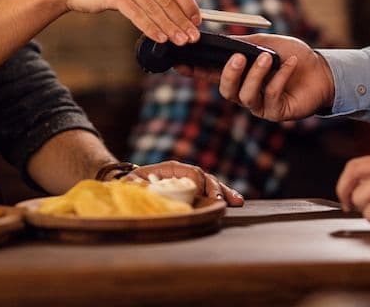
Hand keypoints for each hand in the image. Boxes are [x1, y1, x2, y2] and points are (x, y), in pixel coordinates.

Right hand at [50, 0, 200, 43]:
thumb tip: (177, 8)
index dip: (188, 3)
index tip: (198, 20)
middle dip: (182, 20)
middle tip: (193, 36)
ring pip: (154, 8)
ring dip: (170, 27)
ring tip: (180, 41)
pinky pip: (137, 14)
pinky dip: (151, 28)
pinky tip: (160, 38)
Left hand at [126, 160, 243, 205]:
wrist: (134, 184)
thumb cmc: (132, 183)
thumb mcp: (132, 183)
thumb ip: (136, 185)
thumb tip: (142, 189)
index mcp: (172, 168)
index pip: (190, 171)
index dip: (197, 182)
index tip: (199, 194)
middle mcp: (185, 173)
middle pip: (205, 177)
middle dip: (215, 188)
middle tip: (220, 201)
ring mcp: (192, 181)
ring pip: (212, 184)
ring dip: (225, 192)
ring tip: (238, 201)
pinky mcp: (195, 191)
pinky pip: (212, 192)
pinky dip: (224, 195)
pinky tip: (236, 202)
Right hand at [188, 33, 334, 121]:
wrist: (322, 70)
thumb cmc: (293, 54)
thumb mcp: (265, 43)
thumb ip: (244, 44)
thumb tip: (222, 43)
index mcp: (239, 74)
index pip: (211, 73)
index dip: (194, 71)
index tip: (179, 64)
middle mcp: (245, 92)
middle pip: (226, 90)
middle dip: (229, 74)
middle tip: (237, 57)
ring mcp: (260, 104)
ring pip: (246, 96)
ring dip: (256, 75)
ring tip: (268, 59)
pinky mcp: (276, 112)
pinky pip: (271, 97)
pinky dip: (279, 77)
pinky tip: (290, 64)